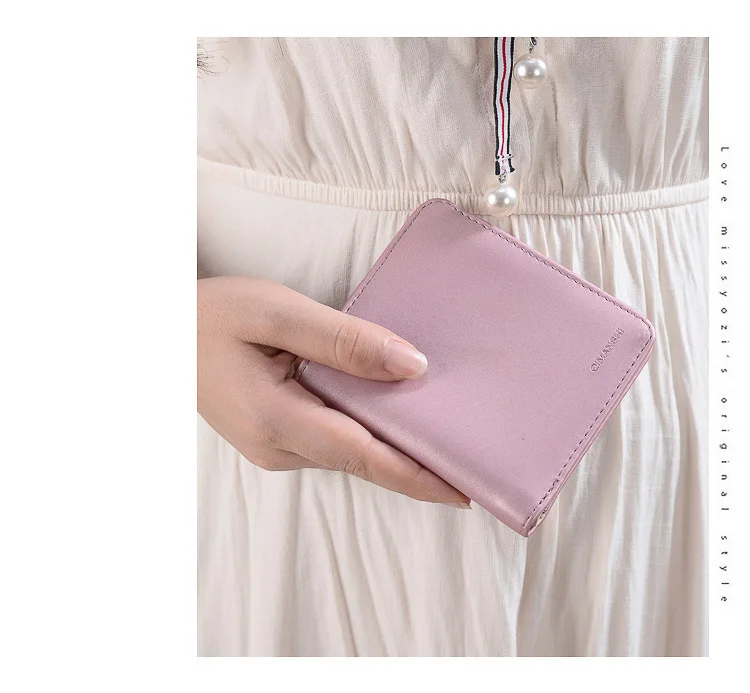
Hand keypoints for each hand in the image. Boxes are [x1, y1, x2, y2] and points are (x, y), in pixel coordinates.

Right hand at [198, 277, 469, 507]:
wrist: (161, 333)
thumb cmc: (212, 315)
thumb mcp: (277, 313)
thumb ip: (344, 340)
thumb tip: (411, 366)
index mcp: (276, 419)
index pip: (363, 456)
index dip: (417, 475)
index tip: (464, 488)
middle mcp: (278, 447)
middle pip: (362, 461)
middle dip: (416, 466)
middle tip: (471, 459)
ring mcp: (275, 447)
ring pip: (349, 453)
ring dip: (394, 448)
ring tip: (445, 436)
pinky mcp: (276, 437)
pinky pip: (334, 441)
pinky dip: (367, 433)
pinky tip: (393, 415)